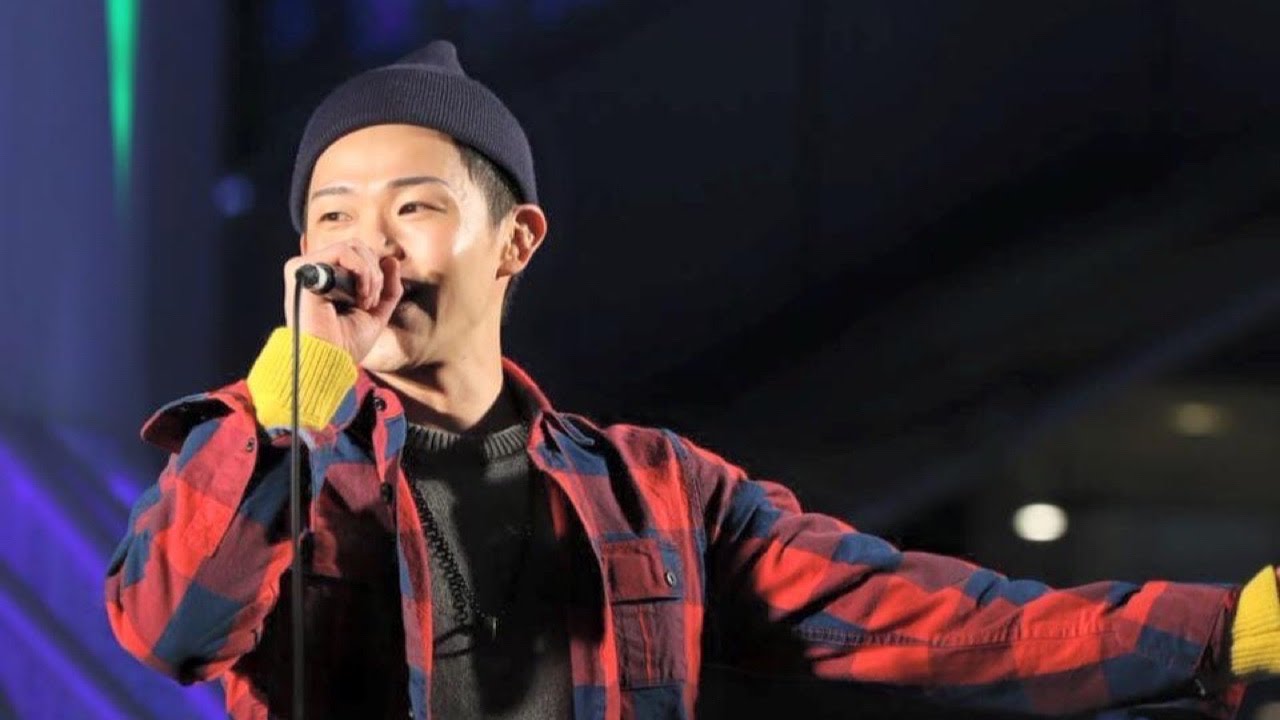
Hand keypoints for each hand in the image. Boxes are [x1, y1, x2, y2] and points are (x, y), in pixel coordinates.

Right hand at [282, 241, 403, 363]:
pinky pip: (342, 251)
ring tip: (365, 301)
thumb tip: (391, 259)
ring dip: (369, 274)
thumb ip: (387, 287)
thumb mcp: (375, 312)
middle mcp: (313, 270)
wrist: (329, 360)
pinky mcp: (303, 269)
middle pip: (356, 247)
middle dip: (375, 274)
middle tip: (371, 302)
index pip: (357, 255)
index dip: (375, 274)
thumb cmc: (346, 343)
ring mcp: (306, 268)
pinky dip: (361, 271)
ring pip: (352, 247)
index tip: (373, 302)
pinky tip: (360, 295)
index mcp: (326, 279)